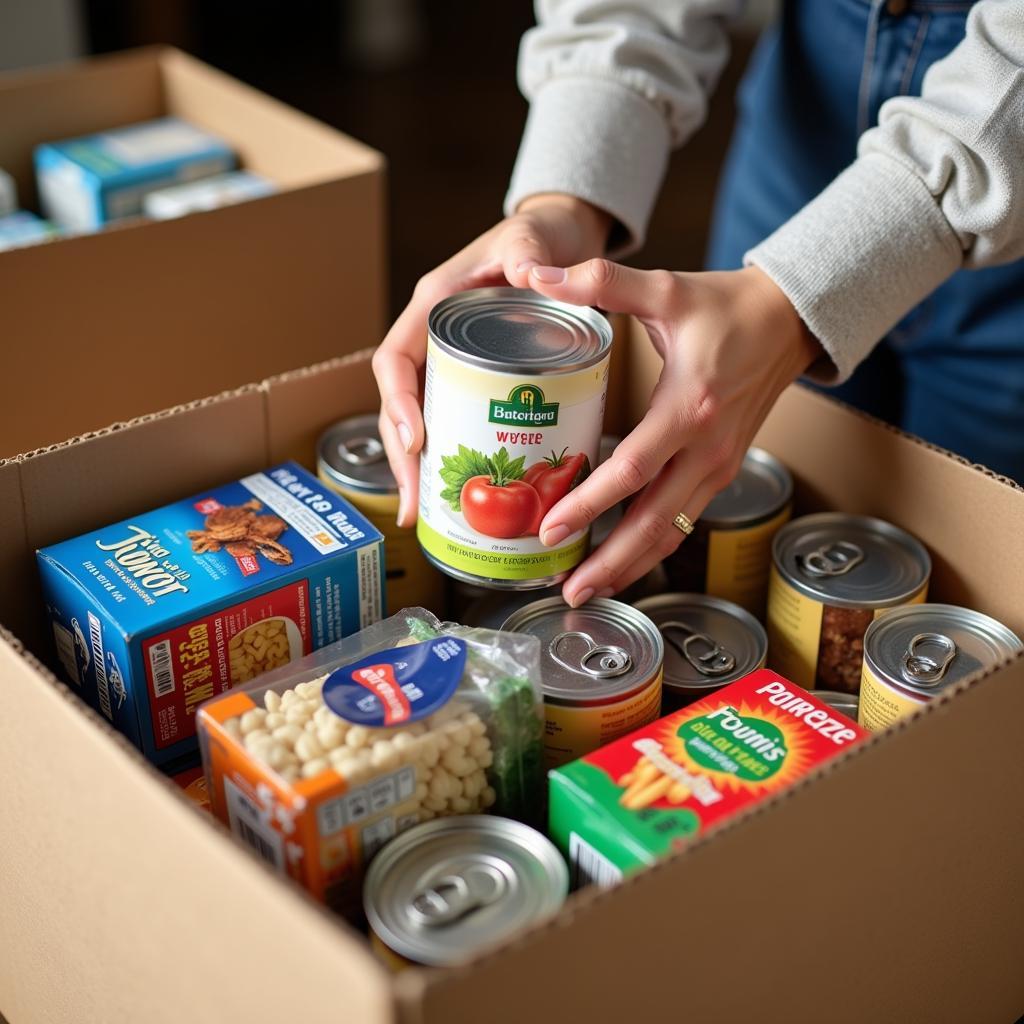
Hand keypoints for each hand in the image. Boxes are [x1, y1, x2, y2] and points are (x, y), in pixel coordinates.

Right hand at [372, 195, 611, 524]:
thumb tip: (529, 271)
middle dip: (402, 456)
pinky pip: (452, 422)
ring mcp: (452, 364)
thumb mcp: (532, 237)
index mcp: (433, 305)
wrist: (559, 240)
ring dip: (417, 469)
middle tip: (414, 503)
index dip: (400, 402)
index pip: (396, 359)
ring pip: (421, 421)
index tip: (416, 439)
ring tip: (424, 513)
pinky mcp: (475, 381)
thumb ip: (529, 249)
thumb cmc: (541, 236)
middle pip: (401, 405)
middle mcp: (432, 339)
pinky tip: (457, 496)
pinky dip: (450, 460)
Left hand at [525, 260, 821, 606]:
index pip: (632, 469)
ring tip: (588, 589)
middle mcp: (708, 448)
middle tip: (567, 590)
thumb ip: (602, 283)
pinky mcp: (722, 471)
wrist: (789, 319)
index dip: (589, 504)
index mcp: (690, 406)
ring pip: (673, 530)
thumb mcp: (666, 288)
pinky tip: (623, 559)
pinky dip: (653, 546)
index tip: (552, 528)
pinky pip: (684, 519)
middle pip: (654, 522)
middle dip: (610, 562)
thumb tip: (539, 275)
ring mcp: (719, 466)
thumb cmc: (727, 307)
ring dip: (631, 565)